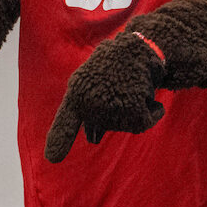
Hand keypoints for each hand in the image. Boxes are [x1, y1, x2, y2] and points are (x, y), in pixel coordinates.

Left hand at [44, 31, 166, 162]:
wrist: (137, 47)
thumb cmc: (110, 67)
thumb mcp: (90, 84)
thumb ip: (86, 110)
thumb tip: (92, 139)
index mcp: (76, 96)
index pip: (66, 123)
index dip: (60, 141)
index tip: (52, 158)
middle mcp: (92, 105)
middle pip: (100, 130)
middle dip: (111, 115)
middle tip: (115, 91)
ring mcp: (112, 109)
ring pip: (125, 125)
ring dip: (133, 108)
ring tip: (130, 86)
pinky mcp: (134, 111)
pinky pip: (146, 121)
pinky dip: (153, 111)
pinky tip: (148, 93)